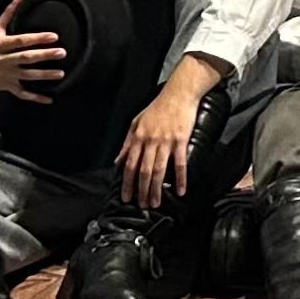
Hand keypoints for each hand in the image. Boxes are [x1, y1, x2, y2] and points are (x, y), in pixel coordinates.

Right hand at [0, 0, 66, 99]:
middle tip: (62, 52)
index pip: (21, 41)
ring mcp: (7, 75)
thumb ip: (9, 12)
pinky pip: (23, 93)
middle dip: (44, 55)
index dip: (37, 38)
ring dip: (44, 75)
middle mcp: (4, 61)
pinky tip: (50, 98)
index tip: (54, 36)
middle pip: (26, 58)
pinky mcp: (8, 87)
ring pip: (27, 76)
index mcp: (1, 45)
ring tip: (61, 73)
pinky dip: (36, 97)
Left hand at [116, 63, 217, 208]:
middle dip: (141, 190)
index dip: (127, 182)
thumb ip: (127, 143)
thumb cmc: (158, 108)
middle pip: (144, 171)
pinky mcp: (181, 140)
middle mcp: (150, 141)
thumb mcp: (136, 123)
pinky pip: (180, 163)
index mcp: (138, 137)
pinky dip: (180, 178)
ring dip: (157, 189)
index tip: (126, 197)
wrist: (178, 93)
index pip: (130, 165)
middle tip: (142, 206)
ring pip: (159, 170)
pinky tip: (180, 191)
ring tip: (155, 204)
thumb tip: (118, 161)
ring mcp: (166, 141)